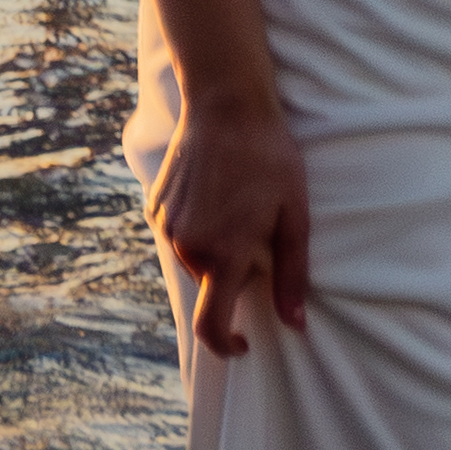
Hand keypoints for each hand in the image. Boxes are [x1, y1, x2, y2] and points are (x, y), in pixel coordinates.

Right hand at [148, 89, 309, 357]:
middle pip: (208, 286)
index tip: (243, 343)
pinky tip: (214, 194)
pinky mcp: (155, 206)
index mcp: (222, 255)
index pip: (210, 326)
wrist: (227, 103)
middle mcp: (187, 247)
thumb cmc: (269, 157)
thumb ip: (292, 274)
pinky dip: (195, 230)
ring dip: (213, 251)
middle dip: (231, 275)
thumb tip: (295, 324)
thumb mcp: (293, 215)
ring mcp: (166, 226)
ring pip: (192, 260)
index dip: (225, 345)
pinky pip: (177, 235)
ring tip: (236, 207)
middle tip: (256, 234)